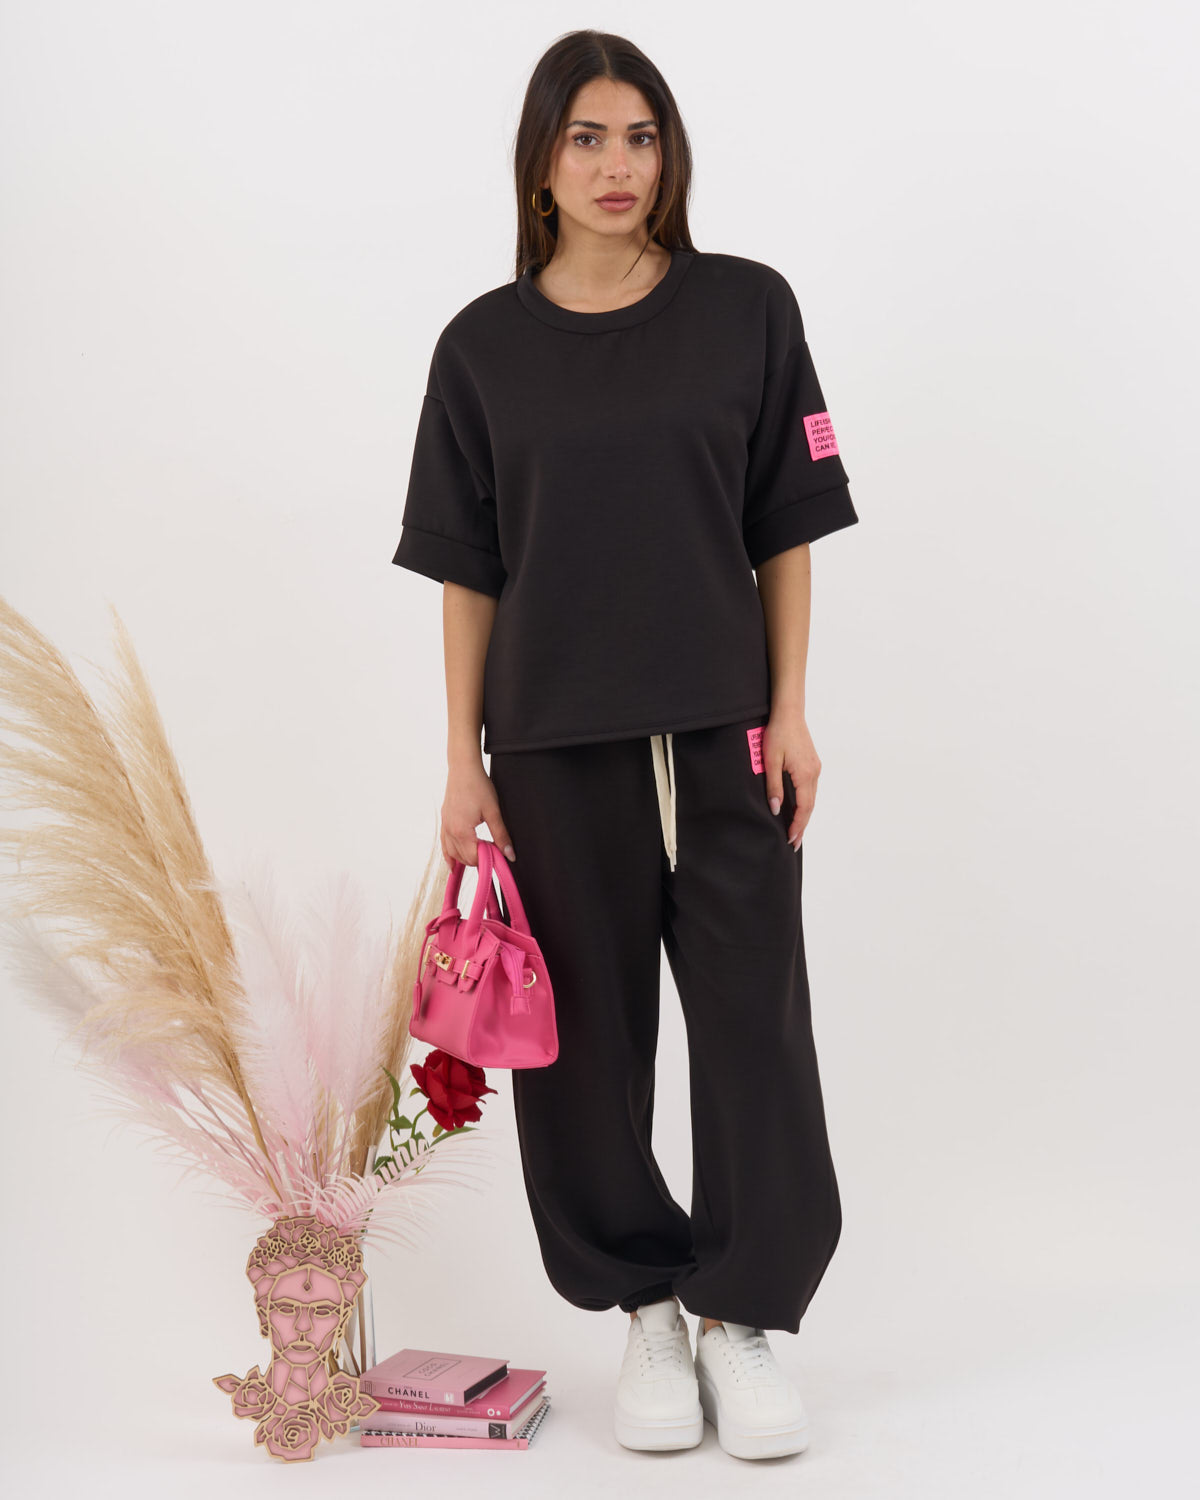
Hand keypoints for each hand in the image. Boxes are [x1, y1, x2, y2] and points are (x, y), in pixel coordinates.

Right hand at [441, 760, 515, 868]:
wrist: (463, 768)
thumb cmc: (478, 786)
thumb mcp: (493, 811)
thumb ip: (501, 835)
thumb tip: (509, 855)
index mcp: (462, 831)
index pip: (474, 857)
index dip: (488, 859)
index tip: (499, 855)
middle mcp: (450, 831)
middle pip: (463, 858)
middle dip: (478, 859)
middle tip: (493, 852)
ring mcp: (445, 826)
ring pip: (452, 853)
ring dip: (465, 858)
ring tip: (479, 857)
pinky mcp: (444, 821)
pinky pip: (444, 844)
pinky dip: (449, 855)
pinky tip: (452, 864)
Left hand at [764, 705, 819, 848]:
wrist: (789, 713)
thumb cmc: (778, 734)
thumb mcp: (770, 761)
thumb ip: (774, 787)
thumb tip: (776, 809)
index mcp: (805, 775)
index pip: (803, 808)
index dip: (797, 825)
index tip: (791, 839)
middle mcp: (814, 773)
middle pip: (810, 807)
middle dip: (802, 826)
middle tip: (794, 843)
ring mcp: (815, 768)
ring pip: (812, 798)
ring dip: (804, 815)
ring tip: (796, 830)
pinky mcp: (812, 764)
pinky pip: (811, 789)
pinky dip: (805, 803)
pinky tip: (799, 808)